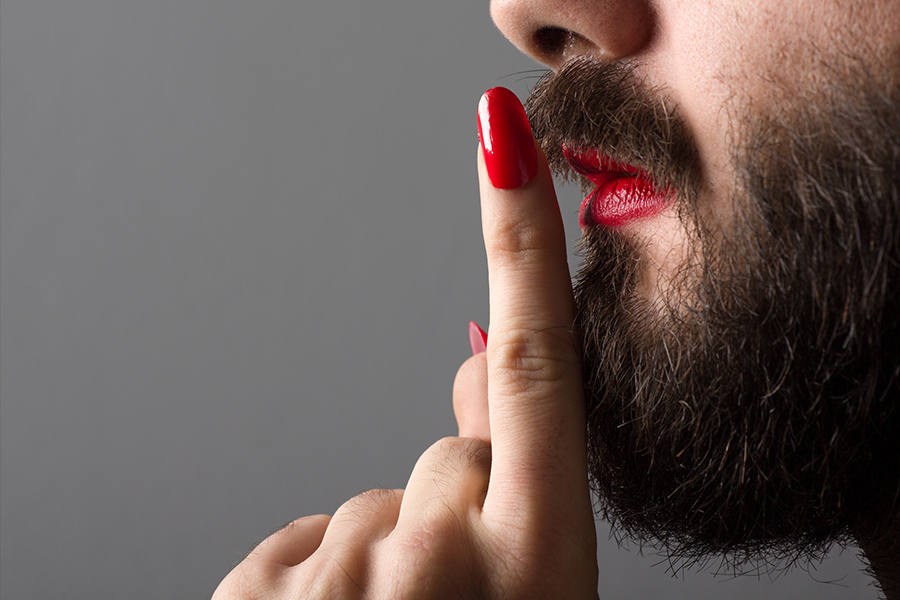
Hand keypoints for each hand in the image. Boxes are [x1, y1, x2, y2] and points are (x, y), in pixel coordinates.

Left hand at [212, 89, 598, 598]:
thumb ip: (522, 471)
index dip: (520, 242)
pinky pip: (298, 541)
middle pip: (448, 456)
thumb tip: (485, 347)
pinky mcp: (255, 599)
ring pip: (370, 506)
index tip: (499, 137)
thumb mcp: (539, 587)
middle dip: (458, 502)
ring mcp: (342, 584)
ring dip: (389, 556)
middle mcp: (442, 563)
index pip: (534, 368)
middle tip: (461, 595)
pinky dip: (319, 580)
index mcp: (534, 560)